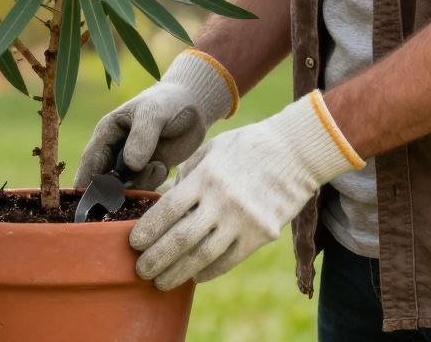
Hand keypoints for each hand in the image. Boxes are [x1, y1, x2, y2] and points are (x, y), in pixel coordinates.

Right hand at [75, 52, 237, 191]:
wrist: (192, 106)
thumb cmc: (166, 103)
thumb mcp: (153, 114)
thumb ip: (142, 137)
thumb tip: (131, 166)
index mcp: (106, 134)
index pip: (90, 162)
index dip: (86, 184)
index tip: (88, 205)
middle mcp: (115, 152)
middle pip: (103, 182)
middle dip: (111, 193)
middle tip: (125, 197)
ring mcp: (132, 164)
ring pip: (125, 188)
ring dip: (139, 185)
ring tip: (157, 166)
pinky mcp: (149, 172)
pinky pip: (145, 187)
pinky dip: (153, 183)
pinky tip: (163, 166)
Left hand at [128, 91, 363, 290]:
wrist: (297, 152)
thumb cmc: (249, 146)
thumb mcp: (212, 149)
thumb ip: (188, 174)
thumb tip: (166, 201)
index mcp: (206, 176)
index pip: (168, 210)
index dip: (148, 230)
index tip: (133, 244)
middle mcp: (222, 200)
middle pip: (180, 238)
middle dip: (156, 259)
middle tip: (140, 270)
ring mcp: (243, 220)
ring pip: (203, 256)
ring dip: (178, 273)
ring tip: (162, 282)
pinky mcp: (262, 234)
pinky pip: (229, 260)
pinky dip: (209, 271)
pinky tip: (195, 276)